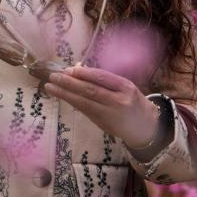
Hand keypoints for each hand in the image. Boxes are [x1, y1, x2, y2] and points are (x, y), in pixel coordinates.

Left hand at [44, 66, 160, 148]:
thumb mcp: (125, 87)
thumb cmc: (133, 101)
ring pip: (84, 103)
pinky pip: (85, 111)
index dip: (84, 73)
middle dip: (69, 83)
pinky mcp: (102, 124)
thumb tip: (78, 69)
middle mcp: (118, 101)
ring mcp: (110, 114)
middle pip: (90, 90)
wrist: (146, 126)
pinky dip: (73, 103)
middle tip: (54, 76)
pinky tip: (63, 97)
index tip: (69, 69)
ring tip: (51, 87)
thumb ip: (105, 80)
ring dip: (65, 94)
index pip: (102, 78)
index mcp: (125, 87)